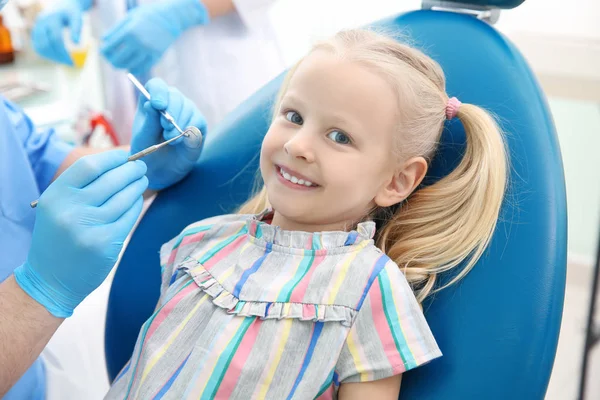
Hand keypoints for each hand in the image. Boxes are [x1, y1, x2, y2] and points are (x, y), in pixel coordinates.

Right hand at [14, 150, 147, 317]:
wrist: (50, 279)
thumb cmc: (59, 237)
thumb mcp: (58, 206)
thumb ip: (82, 186)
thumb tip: (119, 161)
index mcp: (56, 196)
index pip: (90, 166)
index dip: (112, 158)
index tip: (125, 155)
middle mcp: (71, 210)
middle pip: (112, 180)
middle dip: (131, 170)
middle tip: (140, 167)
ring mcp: (90, 228)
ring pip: (125, 197)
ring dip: (137, 186)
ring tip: (141, 181)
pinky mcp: (107, 244)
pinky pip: (129, 216)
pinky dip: (136, 205)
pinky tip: (136, 201)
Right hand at [31, 0, 89, 65]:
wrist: (60, 7)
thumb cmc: (71, 13)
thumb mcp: (77, 17)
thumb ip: (77, 29)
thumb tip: (76, 43)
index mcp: (51, 18)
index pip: (56, 39)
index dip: (63, 52)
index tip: (72, 62)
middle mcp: (41, 23)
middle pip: (46, 44)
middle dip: (58, 56)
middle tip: (70, 63)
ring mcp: (36, 28)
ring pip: (40, 47)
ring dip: (52, 57)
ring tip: (64, 61)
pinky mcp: (35, 33)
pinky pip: (38, 47)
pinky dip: (47, 55)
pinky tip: (57, 58)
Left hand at [100, 0, 209, 74]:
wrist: (170, 18)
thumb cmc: (147, 15)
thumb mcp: (129, 18)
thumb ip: (115, 29)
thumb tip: (104, 40)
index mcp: (128, 32)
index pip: (109, 48)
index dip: (104, 52)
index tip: (104, 51)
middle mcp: (137, 43)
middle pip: (117, 60)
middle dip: (111, 61)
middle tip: (111, 59)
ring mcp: (147, 51)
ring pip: (129, 66)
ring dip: (122, 66)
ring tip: (120, 63)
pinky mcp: (156, 56)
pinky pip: (142, 68)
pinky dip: (135, 69)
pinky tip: (131, 67)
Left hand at [131, 78, 206, 189]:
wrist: (161, 172)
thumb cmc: (148, 153)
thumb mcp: (143, 140)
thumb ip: (148, 122)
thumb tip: (152, 103)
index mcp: (152, 102)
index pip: (156, 85)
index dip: (158, 91)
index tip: (158, 105)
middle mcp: (170, 103)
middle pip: (174, 95)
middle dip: (171, 112)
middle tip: (166, 130)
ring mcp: (186, 111)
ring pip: (188, 107)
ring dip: (179, 124)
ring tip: (171, 141)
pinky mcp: (198, 123)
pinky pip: (197, 120)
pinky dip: (189, 131)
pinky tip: (181, 142)